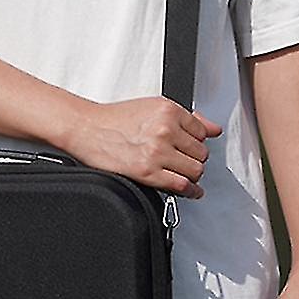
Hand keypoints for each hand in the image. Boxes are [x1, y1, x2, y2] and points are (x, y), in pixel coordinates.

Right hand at [62, 97, 222, 197]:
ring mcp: (157, 152)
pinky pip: (182, 185)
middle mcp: (165, 129)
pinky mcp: (147, 172)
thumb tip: (213, 128)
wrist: (85, 128)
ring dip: (191, 174)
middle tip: (182, 161)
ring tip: (180, 173)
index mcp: (168, 110)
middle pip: (201, 153)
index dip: (196, 142)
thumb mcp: (153, 107)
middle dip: (193, 159)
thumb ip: (187, 118)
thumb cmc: (114, 119)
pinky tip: (190, 191)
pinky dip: (190, 191)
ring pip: (196, 170)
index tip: (190, 148)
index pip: (202, 132)